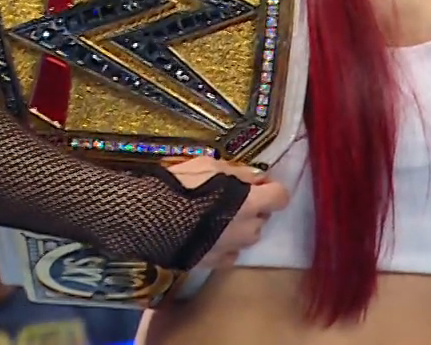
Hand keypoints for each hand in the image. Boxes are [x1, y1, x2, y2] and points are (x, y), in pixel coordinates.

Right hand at [166, 158, 289, 270]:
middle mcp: (247, 229)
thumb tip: (257, 178)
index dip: (272, 190)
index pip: (281, 197)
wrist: (150, 220)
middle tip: (232, 200)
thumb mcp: (210, 165)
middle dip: (253, 209)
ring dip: (239, 228)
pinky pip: (228, 254)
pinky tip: (206, 236)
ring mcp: (231, 249)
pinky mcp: (212, 264)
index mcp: (251, 203)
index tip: (258, 185)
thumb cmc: (182, 186)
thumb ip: (238, 172)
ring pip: (246, 238)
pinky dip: (223, 246)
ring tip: (216, 219)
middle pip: (263, 218)